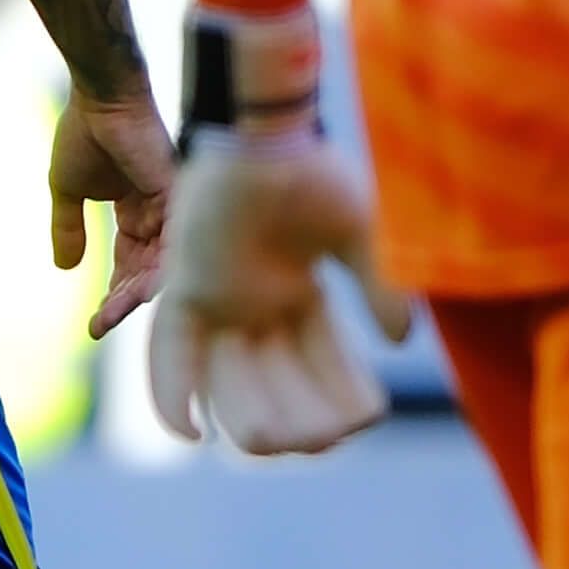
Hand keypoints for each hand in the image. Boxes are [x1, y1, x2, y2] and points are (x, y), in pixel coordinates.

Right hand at [49, 88, 170, 336]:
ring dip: (135, 294)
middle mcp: (158, 214)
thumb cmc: (84, 133)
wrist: (98, 98)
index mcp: (136, 213)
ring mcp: (171, 206)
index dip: (114, 296)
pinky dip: (158, 271)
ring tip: (110, 314)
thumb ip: (68, 228)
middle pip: (147, 272)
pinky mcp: (177, 197)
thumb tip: (64, 269)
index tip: (93, 324)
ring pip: (162, 265)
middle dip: (122, 302)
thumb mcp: (68, 191)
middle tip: (99, 325)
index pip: (130, 265)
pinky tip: (136, 294)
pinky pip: (175, 244)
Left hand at [148, 123, 414, 455]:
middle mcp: (257, 307)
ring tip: (271, 439)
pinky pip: (169, 354)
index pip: (325, 367)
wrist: (264, 129)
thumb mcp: (359, 234)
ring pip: (228, 385)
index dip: (345, 399)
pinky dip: (171, 397)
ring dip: (250, 419)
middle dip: (302, 420)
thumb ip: (380, 285)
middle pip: (277, 388)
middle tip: (323, 434)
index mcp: (300, 297)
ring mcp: (218, 301)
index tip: (369, 416)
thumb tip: (399, 341)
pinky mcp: (182, 288)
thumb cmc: (313, 170)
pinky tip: (190, 436)